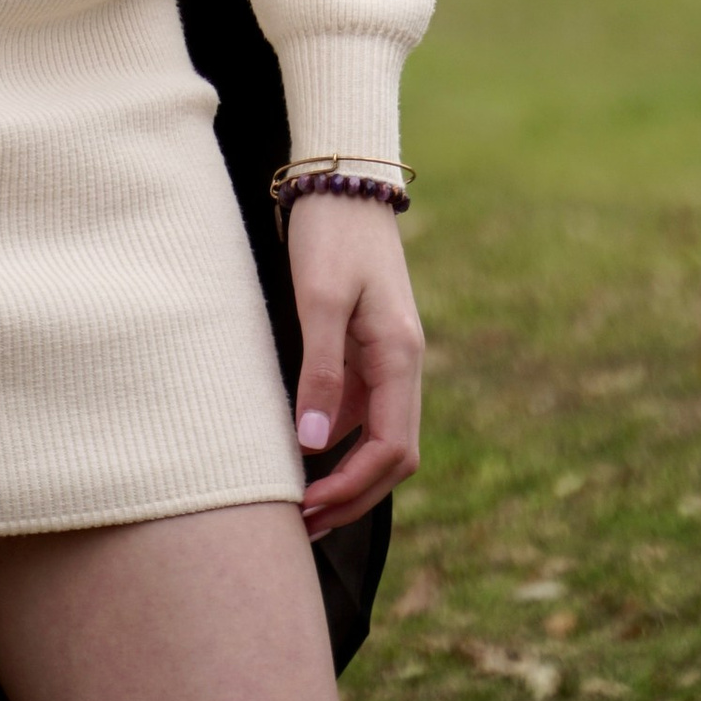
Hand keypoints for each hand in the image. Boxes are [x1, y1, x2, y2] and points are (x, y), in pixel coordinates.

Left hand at [290, 196, 423, 538]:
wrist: (340, 176)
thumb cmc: (330, 233)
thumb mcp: (320, 299)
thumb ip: (320, 371)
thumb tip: (312, 446)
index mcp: (401, 356)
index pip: (392, 449)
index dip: (354, 488)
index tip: (310, 510)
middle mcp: (402, 363)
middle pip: (392, 454)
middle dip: (353, 495)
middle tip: (303, 525)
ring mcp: (386, 355)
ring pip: (377, 435)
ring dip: (345, 474)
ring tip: (298, 503)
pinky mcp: (366, 344)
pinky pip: (359, 408)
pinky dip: (335, 439)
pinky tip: (299, 450)